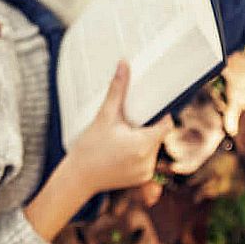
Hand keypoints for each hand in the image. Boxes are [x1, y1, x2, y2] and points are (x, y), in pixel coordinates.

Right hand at [62, 60, 174, 193]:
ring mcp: (145, 172)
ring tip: (122, 137)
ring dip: (143, 140)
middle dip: (146, 126)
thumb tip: (124, 65)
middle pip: (158, 135)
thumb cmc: (89, 147)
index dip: (160, 114)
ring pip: (153, 147)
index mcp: (144, 144)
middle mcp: (149, 160)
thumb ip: (117, 90)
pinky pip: (147, 159)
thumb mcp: (104, 116)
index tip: (148, 108)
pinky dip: (138, 153)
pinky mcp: (141, 178)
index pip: (166, 124)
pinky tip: (121, 150)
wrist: (78, 177)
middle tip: (128, 122)